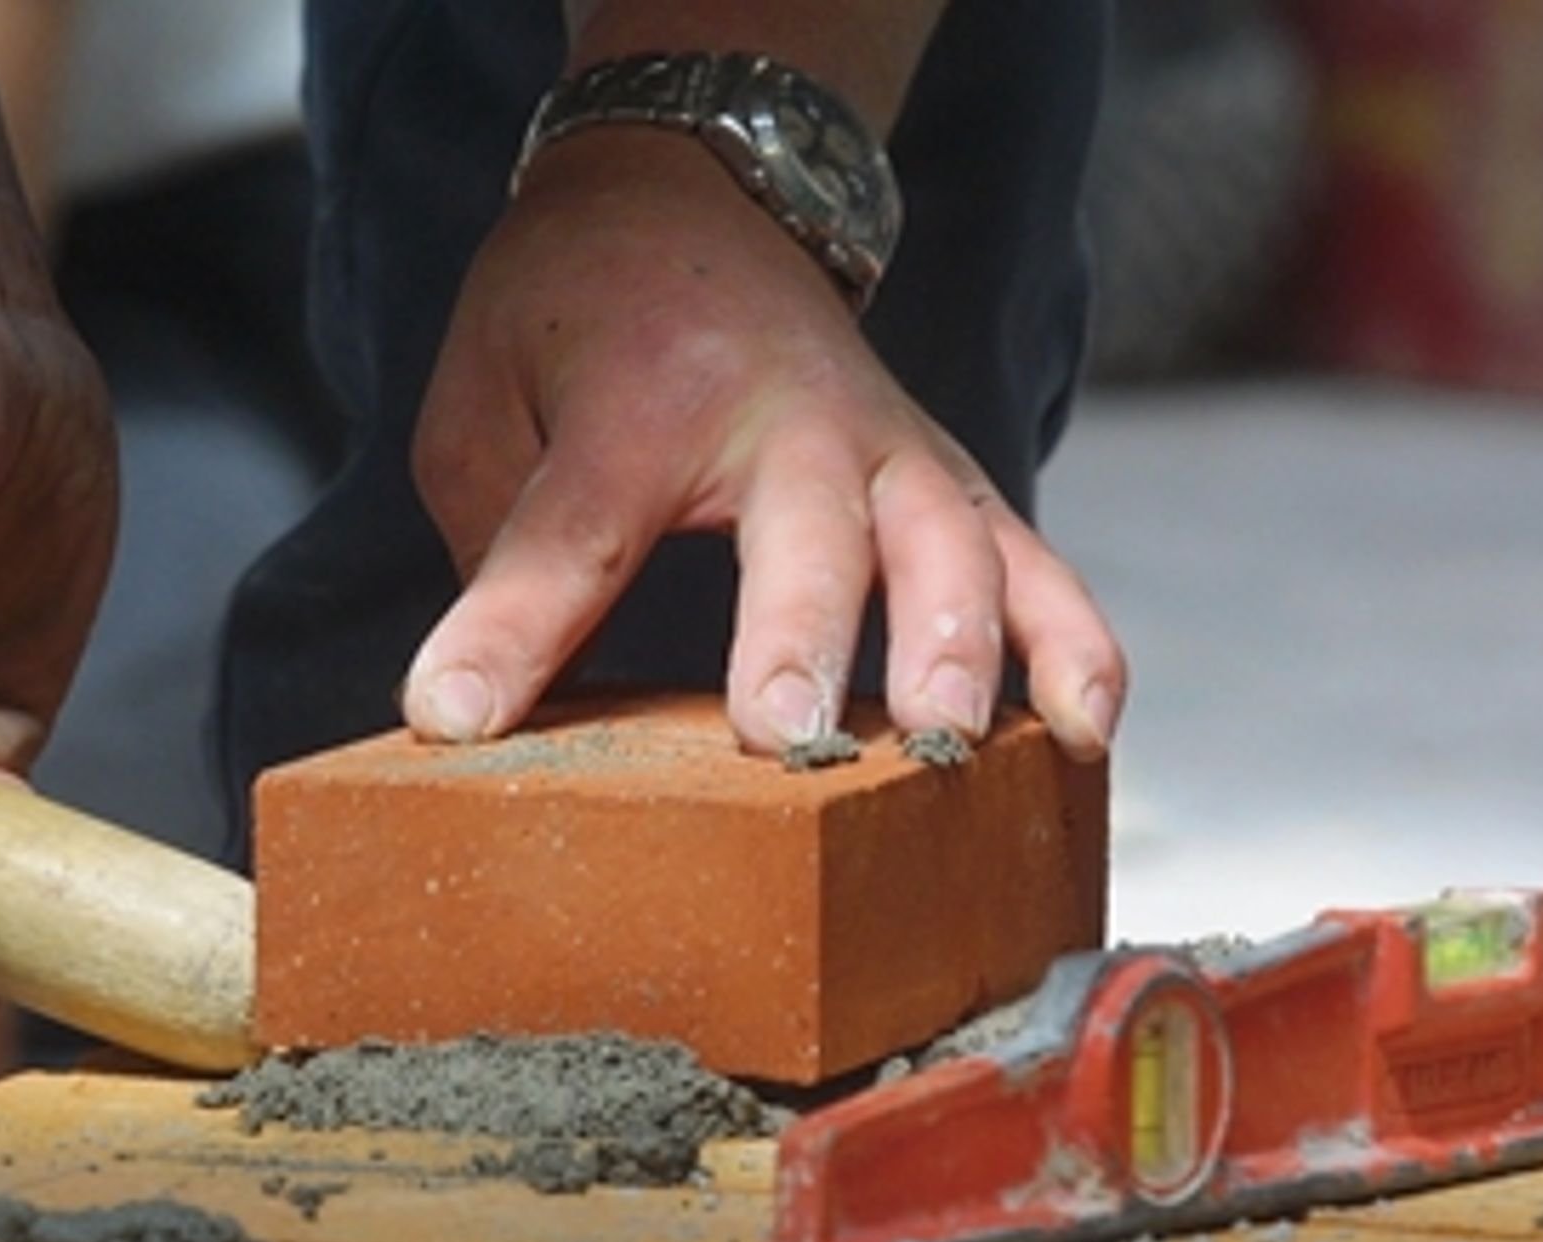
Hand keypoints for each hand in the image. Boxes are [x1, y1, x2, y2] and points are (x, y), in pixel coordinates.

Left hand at [400, 130, 1125, 756]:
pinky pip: (1034, 560)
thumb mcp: (482, 402)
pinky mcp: (950, 478)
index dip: (514, 628)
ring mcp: (889, 445)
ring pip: (951, 542)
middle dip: (801, 635)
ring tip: (948, 747)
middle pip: (807, 529)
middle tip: (784, 738)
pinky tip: (1087, 729)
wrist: (693, 193)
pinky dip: (1072, 641)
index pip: (575, 526)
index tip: (456, 715)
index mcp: (643, 399)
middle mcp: (788, 416)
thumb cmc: (575, 318)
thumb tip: (481, 711)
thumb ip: (493, 545)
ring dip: (960, 648)